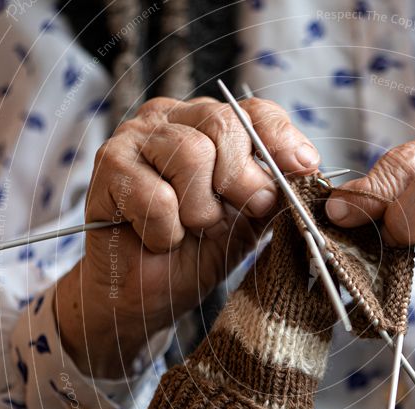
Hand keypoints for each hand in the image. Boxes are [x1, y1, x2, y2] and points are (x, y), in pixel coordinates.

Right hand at [56, 96, 319, 376]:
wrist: (146, 293)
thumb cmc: (196, 250)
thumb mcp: (249, 219)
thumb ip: (273, 190)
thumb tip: (305, 168)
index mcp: (210, 124)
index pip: (254, 110)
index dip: (281, 138)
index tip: (304, 166)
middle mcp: (172, 118)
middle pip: (223, 124)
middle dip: (242, 179)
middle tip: (239, 212)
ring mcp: (135, 137)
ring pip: (191, 154)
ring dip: (200, 210)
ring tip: (190, 229)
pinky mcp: (108, 166)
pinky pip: (158, 197)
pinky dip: (167, 231)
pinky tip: (158, 238)